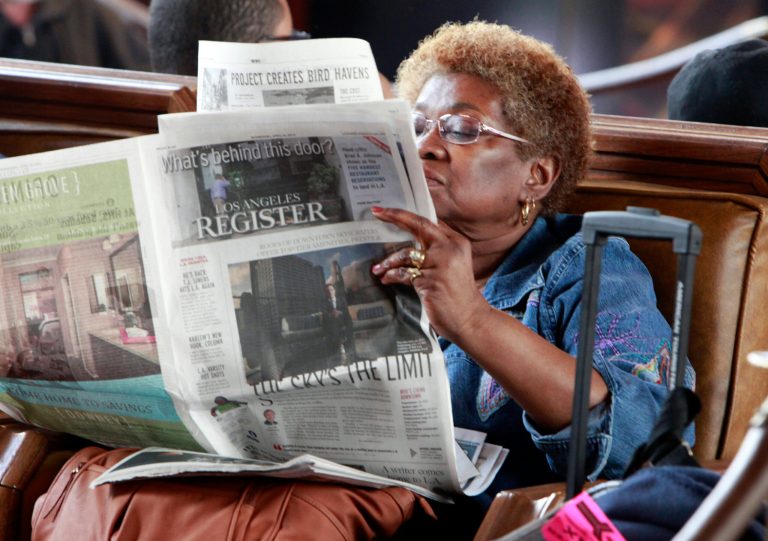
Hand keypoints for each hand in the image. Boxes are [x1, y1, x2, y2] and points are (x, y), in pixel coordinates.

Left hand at [370, 206, 489, 341]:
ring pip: (406, 253)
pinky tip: (386, 279)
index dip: (407, 215)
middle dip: (395, 216)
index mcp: (456, 242)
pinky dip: (392, 275)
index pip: (429, 221)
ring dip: (388, 261)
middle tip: (377, 213)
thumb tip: (409, 242)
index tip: (386, 210)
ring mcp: (441, 264)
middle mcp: (450, 248)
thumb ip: (436, 251)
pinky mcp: (431, 281)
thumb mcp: (452, 266)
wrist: (469, 319)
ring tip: (378, 269)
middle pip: (418, 225)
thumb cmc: (457, 294)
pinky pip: (404, 273)